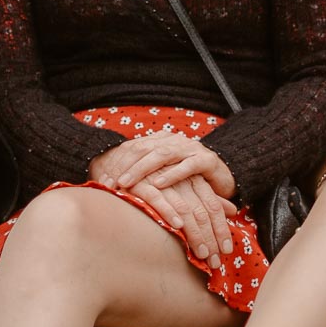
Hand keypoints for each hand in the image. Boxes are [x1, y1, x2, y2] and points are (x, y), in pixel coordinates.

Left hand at [89, 132, 236, 199]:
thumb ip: (142, 177)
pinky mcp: (206, 160)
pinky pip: (187, 166)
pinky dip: (171, 174)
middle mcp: (174, 141)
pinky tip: (158, 183)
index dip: (116, 164)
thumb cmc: (187, 180)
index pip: (133, 148)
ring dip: (142, 169)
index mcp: (161, 141)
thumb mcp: (162, 175)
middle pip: (143, 149)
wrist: (223, 175)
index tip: (102, 182)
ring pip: (162, 154)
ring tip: (127, 182)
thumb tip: (111, 186)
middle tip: (110, 183)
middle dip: (124, 166)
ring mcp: (191, 148)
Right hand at [121, 174, 236, 269]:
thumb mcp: (187, 185)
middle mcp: (182, 179)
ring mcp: (162, 180)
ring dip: (195, 234)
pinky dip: (168, 212)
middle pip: (203, 212)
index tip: (226, 251)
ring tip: (202, 254)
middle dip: (211, 239)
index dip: (221, 229)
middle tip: (216, 262)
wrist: (125, 161)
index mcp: (194, 179)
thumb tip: (233, 210)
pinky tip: (178, 227)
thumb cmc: (159, 178)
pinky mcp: (142, 182)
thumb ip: (208, 198)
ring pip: (185, 209)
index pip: (214, 207)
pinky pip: (158, 198)